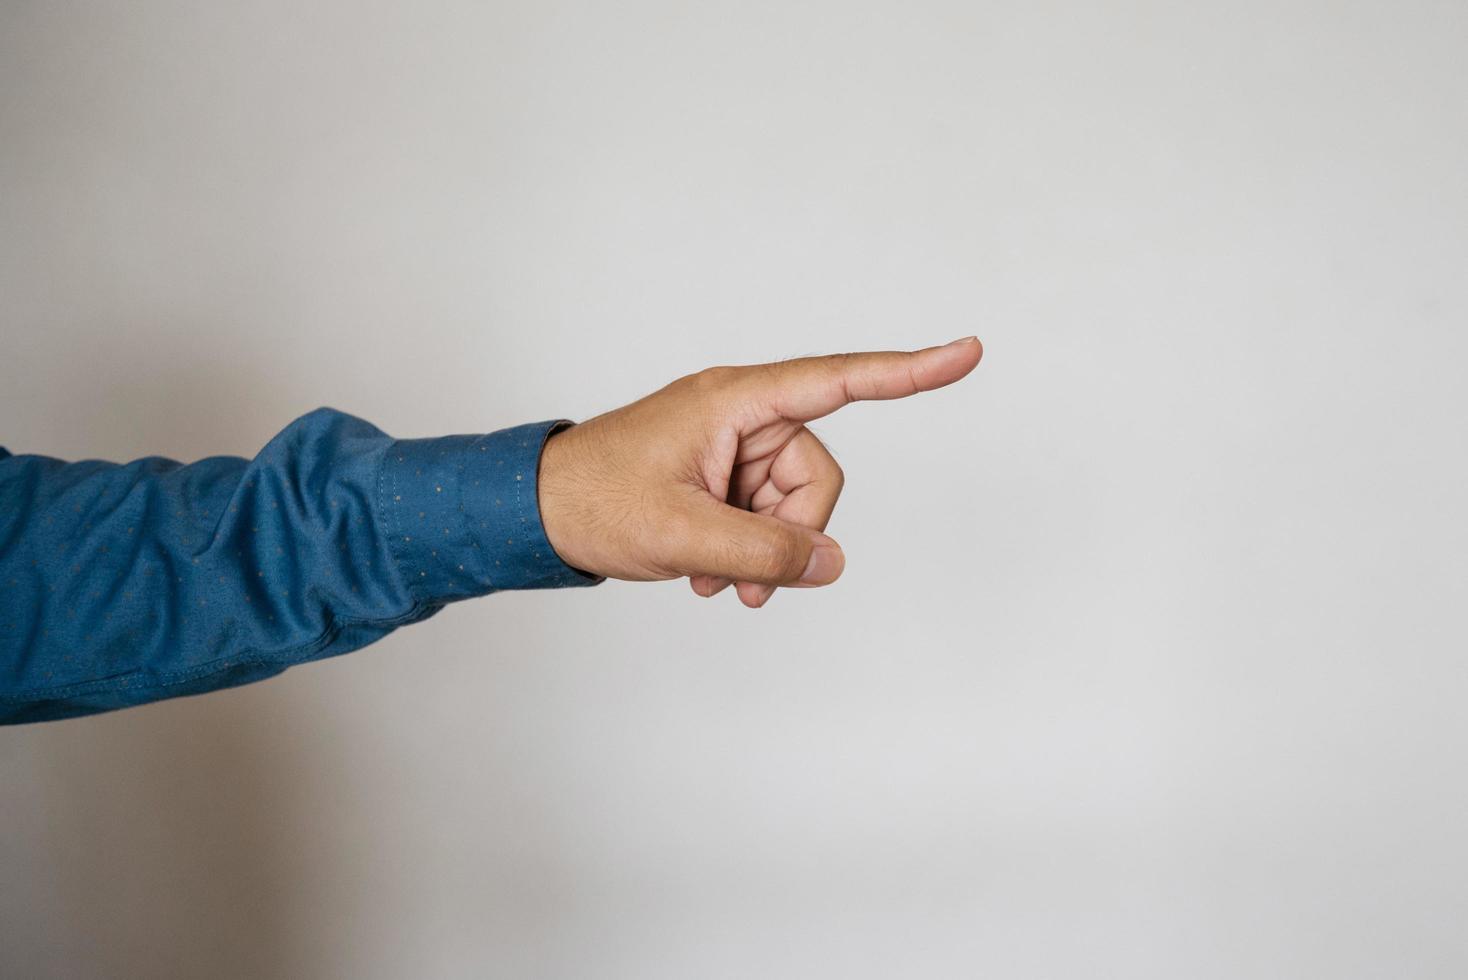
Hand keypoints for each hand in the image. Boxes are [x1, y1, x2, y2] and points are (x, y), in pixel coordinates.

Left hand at [536, 337, 982, 607]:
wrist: (536, 512)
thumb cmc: (595, 501)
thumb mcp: (683, 535)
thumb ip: (763, 555)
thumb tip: (831, 564)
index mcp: (735, 401)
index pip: (838, 380)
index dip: (908, 372)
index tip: (966, 353)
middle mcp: (741, 413)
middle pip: (816, 470)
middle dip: (792, 531)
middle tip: (743, 579)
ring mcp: (730, 444)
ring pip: (792, 501)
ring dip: (765, 550)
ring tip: (714, 581)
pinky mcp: (720, 473)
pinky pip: (765, 513)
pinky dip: (748, 549)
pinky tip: (708, 576)